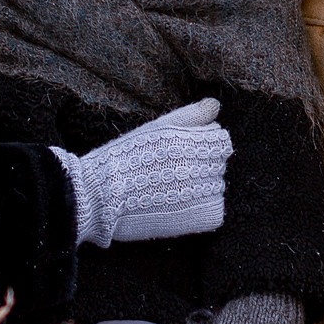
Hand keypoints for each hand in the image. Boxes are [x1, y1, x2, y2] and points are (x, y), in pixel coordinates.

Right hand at [54, 98, 231, 246]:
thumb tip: (215, 104)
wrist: (100, 197)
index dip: (206, 145)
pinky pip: (216, 211)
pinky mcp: (196, 218)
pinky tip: (181, 207)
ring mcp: (196, 194)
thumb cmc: (124, 158)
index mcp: (185, 142)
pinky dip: (204, 210)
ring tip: (172, 190)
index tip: (186, 152)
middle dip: (201, 167)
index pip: (222, 142)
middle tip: (172, 174)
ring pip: (217, 187)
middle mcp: (194, 167)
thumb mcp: (154, 129)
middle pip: (218, 165)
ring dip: (202, 188)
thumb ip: (189, 116)